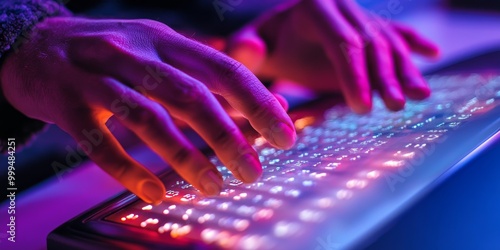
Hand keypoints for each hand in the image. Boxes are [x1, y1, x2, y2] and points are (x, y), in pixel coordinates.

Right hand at [0, 17, 295, 203]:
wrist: (36, 46)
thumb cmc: (112, 55)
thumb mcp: (163, 55)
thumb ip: (214, 80)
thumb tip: (272, 104)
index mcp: (165, 40)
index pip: (221, 70)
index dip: (257, 102)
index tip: (284, 135)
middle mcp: (133, 52)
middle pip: (189, 95)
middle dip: (227, 136)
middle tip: (253, 172)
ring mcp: (96, 76)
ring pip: (147, 117)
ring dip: (184, 156)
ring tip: (213, 186)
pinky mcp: (65, 103)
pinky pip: (98, 142)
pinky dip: (128, 170)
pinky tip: (155, 193)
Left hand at [227, 0, 439, 112]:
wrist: (281, 33)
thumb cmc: (267, 44)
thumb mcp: (251, 46)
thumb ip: (245, 49)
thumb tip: (250, 50)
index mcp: (314, 7)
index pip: (341, 43)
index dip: (354, 76)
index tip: (361, 108)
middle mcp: (342, 5)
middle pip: (370, 42)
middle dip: (384, 76)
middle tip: (393, 107)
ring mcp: (360, 13)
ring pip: (388, 40)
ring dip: (404, 69)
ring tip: (418, 96)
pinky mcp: (371, 24)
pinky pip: (397, 31)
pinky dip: (415, 43)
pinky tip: (433, 54)